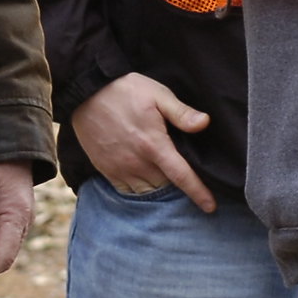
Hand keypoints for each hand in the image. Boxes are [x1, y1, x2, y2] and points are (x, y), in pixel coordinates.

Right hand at [69, 72, 214, 213]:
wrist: (86, 92)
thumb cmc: (125, 90)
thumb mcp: (157, 94)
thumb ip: (181, 112)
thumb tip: (205, 123)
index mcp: (154, 145)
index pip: (181, 176)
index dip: (198, 193)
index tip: (210, 207)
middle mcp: (137, 162)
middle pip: (166, 186)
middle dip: (177, 186)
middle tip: (184, 177)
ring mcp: (120, 168)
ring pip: (147, 192)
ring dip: (158, 188)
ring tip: (165, 178)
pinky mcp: (106, 169)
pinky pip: (127, 190)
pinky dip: (139, 189)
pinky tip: (144, 178)